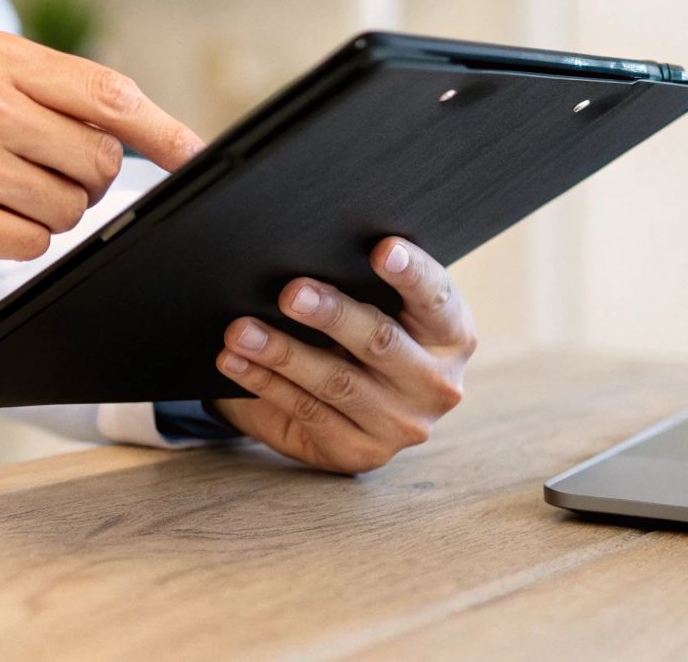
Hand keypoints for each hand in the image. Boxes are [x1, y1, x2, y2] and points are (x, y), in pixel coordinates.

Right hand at [0, 30, 202, 305]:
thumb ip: (42, 91)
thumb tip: (134, 128)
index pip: (108, 92)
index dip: (163, 130)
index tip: (196, 155)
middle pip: (98, 157)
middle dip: (85, 180)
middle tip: (36, 176)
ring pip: (72, 206)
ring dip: (47, 213)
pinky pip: (34, 243)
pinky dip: (16, 240)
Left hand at [210, 237, 476, 474]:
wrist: (351, 403)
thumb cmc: (363, 330)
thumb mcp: (377, 303)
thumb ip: (362, 276)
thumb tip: (307, 236)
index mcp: (452, 335)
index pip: (437, 298)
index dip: (411, 273)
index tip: (382, 248)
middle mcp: (436, 384)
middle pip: (382, 342)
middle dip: (332, 315)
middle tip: (291, 292)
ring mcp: (400, 425)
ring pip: (337, 383)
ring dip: (283, 353)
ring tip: (241, 329)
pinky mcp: (358, 452)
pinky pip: (306, 411)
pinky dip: (264, 382)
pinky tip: (235, 360)